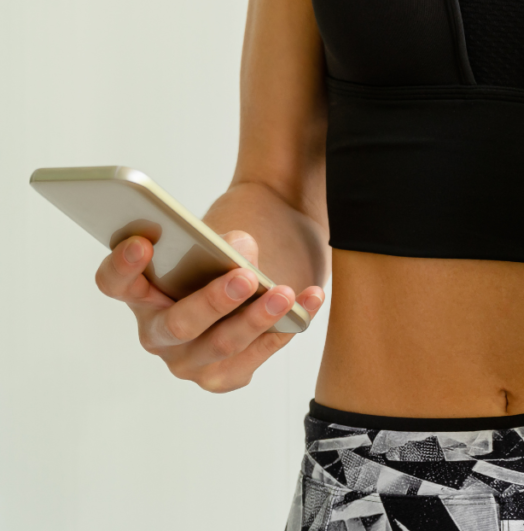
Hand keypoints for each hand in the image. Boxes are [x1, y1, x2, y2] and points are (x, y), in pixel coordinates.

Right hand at [95, 231, 324, 391]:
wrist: (248, 288)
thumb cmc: (220, 262)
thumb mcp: (220, 245)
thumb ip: (225, 243)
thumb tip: (239, 252)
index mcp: (140, 295)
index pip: (115, 283)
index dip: (123, 266)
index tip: (143, 243)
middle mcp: (157, 334)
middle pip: (179, 323)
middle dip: (214, 301)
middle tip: (245, 278)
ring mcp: (188, 361)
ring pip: (222, 345)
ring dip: (259, 318)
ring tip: (286, 293)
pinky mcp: (223, 377)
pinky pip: (258, 355)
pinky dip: (288, 326)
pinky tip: (310, 301)